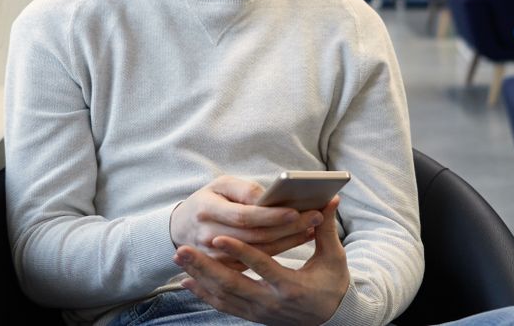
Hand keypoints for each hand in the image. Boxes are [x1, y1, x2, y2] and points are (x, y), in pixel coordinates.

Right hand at [171, 175, 322, 269]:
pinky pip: (258, 262)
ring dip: (289, 240)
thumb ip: (245, 190)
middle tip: (316, 216)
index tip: (295, 211)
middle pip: (256, 237)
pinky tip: (299, 238)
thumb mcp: (221, 185)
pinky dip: (281, 249)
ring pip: (260, 252)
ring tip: (313, 226)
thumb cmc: (207, 200)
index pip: (244, 217)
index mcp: (207, 210)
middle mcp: (209, 237)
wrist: (181, 228)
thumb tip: (271, 199)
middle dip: (288, 228)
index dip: (270, 216)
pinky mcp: (225, 269)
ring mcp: (216, 258)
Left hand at [174, 196, 349, 325]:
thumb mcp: (333, 259)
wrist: (331, 320)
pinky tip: (187, 280)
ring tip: (180, 258)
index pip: (262, 267)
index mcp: (291, 286)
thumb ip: (326, 230)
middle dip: (205, 266)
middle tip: (182, 249)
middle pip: (232, 285)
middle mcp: (272, 303)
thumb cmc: (333, 285)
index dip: (240, 252)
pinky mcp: (253, 316)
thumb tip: (330, 201)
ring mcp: (260, 312)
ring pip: (223, 296)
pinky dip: (204, 294)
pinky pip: (223, 306)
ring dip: (199, 276)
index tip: (219, 237)